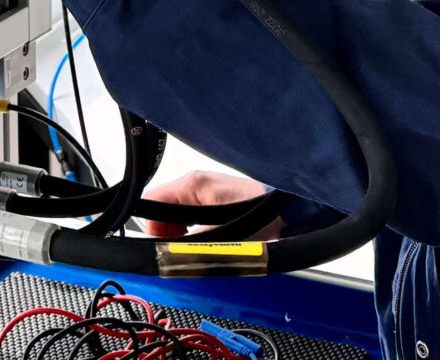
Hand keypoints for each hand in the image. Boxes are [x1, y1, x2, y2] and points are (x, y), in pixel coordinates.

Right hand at [142, 170, 279, 239]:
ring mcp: (203, 191)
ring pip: (173, 214)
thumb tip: (170, 255)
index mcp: (191, 185)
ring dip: (177, 233)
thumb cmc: (258, 215)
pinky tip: (203, 241)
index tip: (160, 246)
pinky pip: (188, 216)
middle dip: (165, 233)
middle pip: (160, 209)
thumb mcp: (219, 234)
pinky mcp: (212, 200)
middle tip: (180, 250)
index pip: (151, 201)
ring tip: (194, 248)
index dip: (151, 227)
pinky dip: (189, 230)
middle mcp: (194, 184)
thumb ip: (190, 243)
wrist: (287, 212)